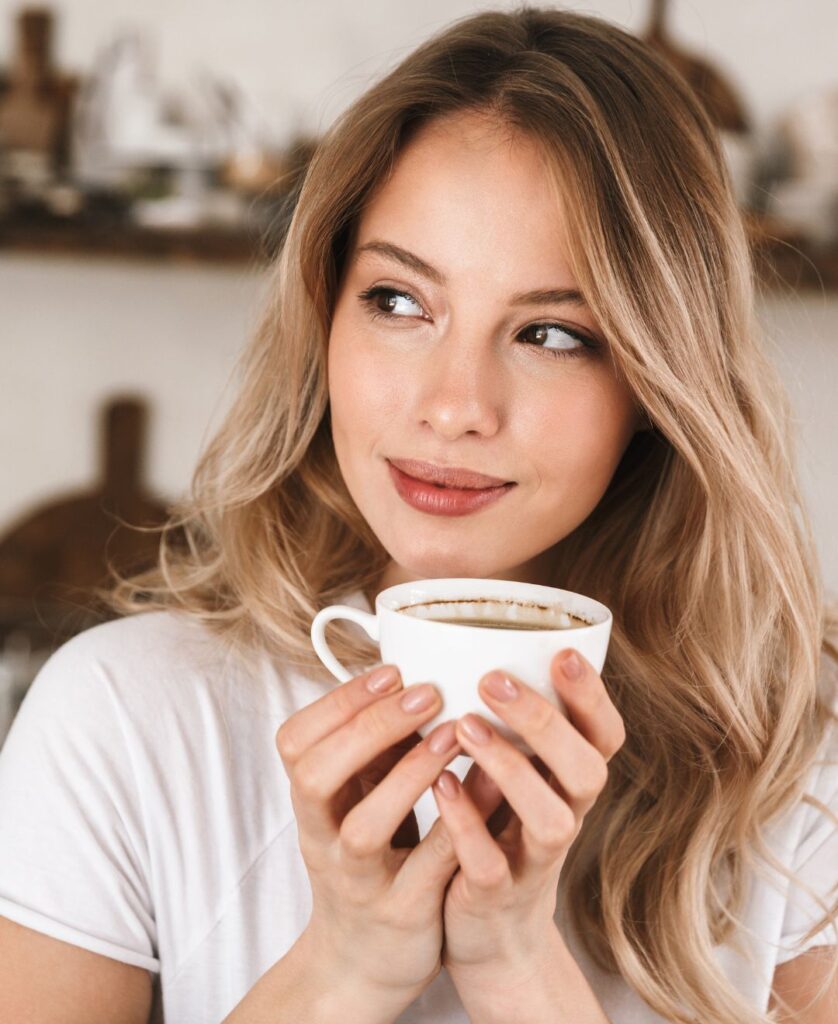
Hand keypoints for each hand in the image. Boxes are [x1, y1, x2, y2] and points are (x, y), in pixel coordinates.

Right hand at [274, 663, 463, 1005]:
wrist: (362, 961)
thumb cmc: (367, 861)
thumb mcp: (356, 801)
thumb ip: (374, 751)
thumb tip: (412, 678)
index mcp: (311, 804)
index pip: (295, 743)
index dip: (337, 702)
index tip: (391, 671)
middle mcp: (322, 840)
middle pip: (316, 777)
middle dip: (369, 727)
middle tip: (425, 693)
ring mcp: (359, 881)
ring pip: (363, 828)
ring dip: (408, 775)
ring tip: (453, 734)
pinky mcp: (402, 914)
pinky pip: (426, 869)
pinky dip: (454, 826)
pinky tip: (487, 788)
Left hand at [432, 648, 624, 977]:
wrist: (491, 934)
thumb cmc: (500, 831)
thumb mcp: (516, 776)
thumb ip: (510, 727)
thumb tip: (474, 645)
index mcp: (570, 781)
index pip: (605, 734)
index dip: (592, 696)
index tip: (562, 653)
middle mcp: (566, 816)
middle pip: (587, 770)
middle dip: (545, 722)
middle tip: (494, 679)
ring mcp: (535, 861)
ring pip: (551, 819)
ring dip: (510, 769)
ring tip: (464, 726)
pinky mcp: (498, 895)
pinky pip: (491, 863)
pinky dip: (467, 823)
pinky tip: (441, 785)